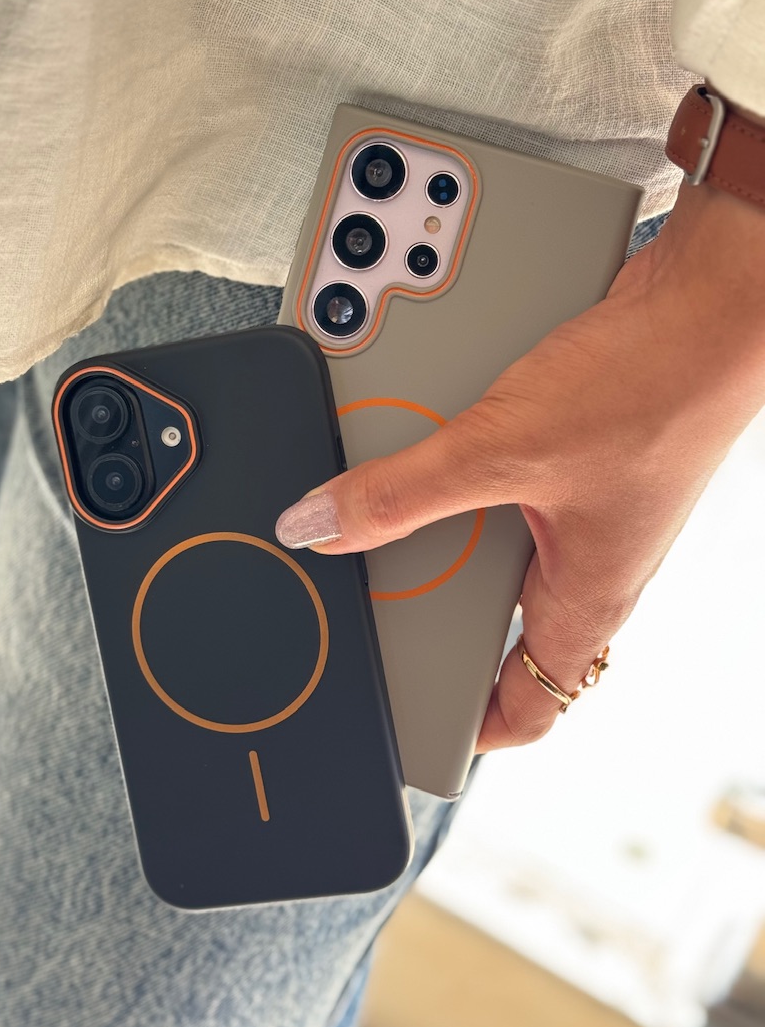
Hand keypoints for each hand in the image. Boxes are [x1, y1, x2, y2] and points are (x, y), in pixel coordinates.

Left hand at [276, 175, 764, 752]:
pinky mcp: (575, 451)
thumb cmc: (650, 386)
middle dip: (426, 606)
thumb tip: (317, 526)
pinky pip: (501, 483)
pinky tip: (421, 432)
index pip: (533, 706)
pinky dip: (457, 468)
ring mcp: (582, 506)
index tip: (411, 721)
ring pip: (493, 544)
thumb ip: (402, 492)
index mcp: (585, 598)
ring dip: (436, 521)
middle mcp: (587, 562)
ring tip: (384, 495)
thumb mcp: (499, 449)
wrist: (710, 299)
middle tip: (365, 588)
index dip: (470, 727)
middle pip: (495, 622)